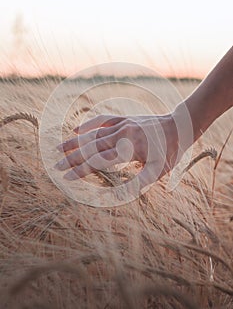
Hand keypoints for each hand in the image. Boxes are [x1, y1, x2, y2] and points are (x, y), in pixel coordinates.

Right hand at [55, 113, 179, 190]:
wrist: (179, 126)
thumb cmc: (169, 152)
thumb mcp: (158, 172)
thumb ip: (137, 183)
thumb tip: (116, 197)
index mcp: (129, 148)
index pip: (99, 161)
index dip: (82, 170)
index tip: (67, 177)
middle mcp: (121, 134)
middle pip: (91, 147)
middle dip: (72, 157)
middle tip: (56, 165)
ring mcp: (121, 124)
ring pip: (92, 134)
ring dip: (74, 141)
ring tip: (58, 148)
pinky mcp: (123, 119)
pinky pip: (101, 120)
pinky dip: (87, 124)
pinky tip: (75, 129)